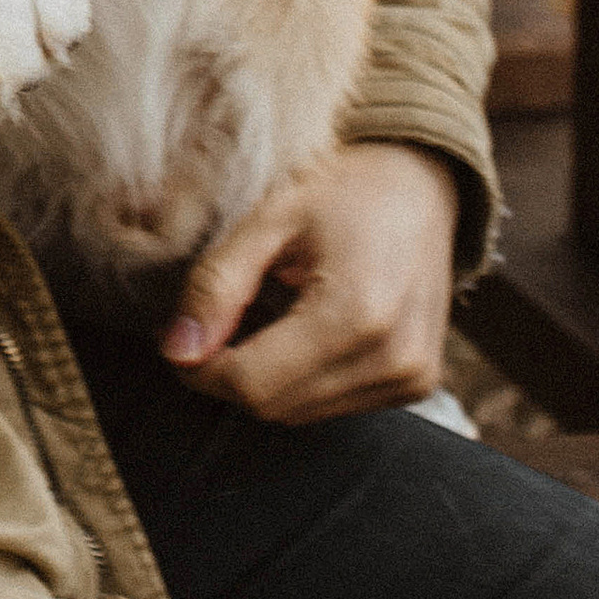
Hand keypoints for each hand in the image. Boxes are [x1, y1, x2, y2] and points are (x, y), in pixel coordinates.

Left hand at [163, 141, 458, 422]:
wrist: (420, 185)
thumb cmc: (344, 191)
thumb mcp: (269, 218)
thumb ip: (218, 283)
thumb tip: (178, 350)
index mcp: (357, 314)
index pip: (255, 383)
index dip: (202, 369)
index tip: (177, 341)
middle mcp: (392, 361)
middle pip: (276, 406)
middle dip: (229, 373)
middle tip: (212, 323)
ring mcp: (411, 380)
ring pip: (301, 414)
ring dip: (266, 379)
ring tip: (264, 316)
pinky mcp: (416, 386)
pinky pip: (334, 405)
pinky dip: (302, 379)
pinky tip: (303, 330)